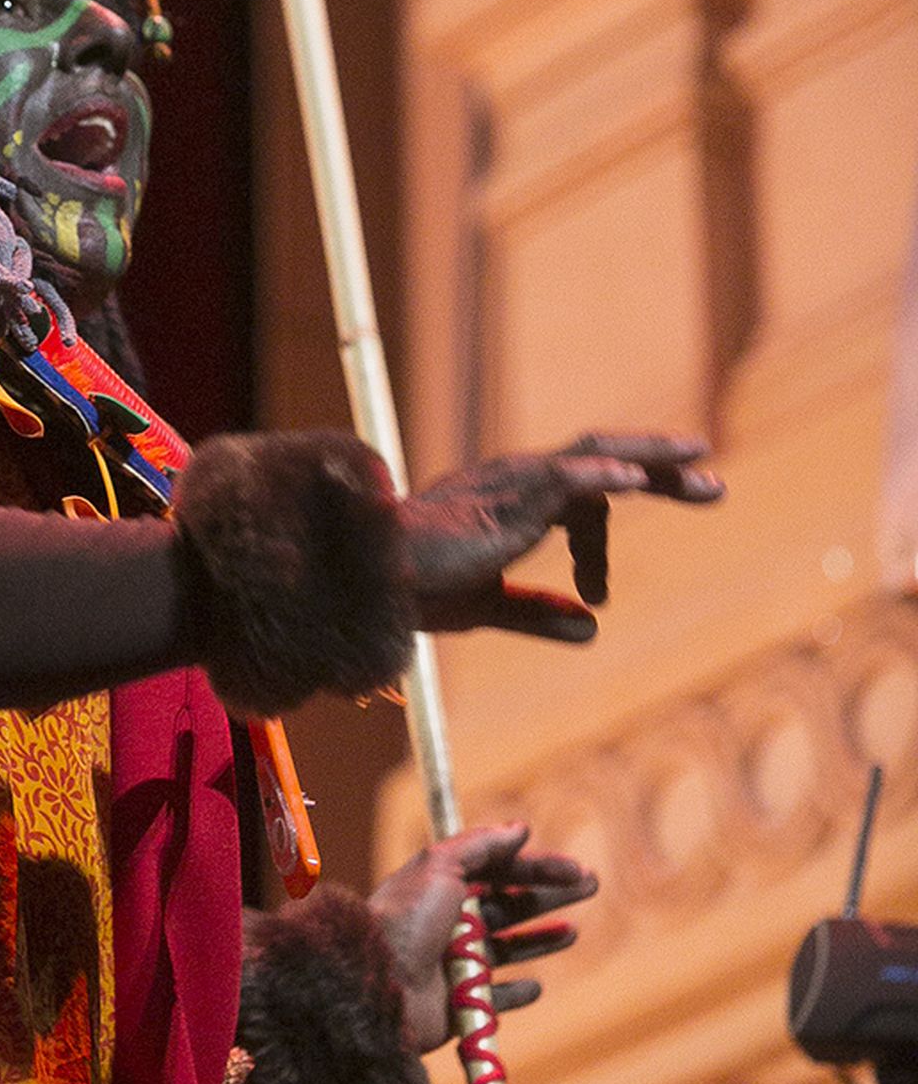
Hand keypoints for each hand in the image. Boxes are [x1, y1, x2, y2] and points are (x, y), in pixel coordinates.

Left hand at [369, 822, 597, 1051]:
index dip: (541, 868)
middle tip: (590, 886)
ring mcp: (455, 963)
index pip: (501, 871)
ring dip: (539, 939)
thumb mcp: (440, 866)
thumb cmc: (408, 919)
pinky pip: (495, 998)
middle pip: (509, 905)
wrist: (379, 982)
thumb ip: (481, 845)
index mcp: (445, 887)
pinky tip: (536, 985)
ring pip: (507, 949)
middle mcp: (450, 922)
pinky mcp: (459, 1003)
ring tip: (572, 932)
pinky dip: (516, 993)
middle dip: (549, 895)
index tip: (577, 869)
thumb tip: (520, 828)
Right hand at [398, 433, 722, 643]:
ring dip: (651, 460)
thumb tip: (591, 627)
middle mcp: (518, 481)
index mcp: (510, 503)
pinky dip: (603, 477)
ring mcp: (515, 484)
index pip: (576, 502)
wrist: (369, 578)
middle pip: (602, 462)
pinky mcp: (509, 499)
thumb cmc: (413, 586)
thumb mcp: (486, 605)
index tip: (600, 593)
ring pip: (597, 456)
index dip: (598, 545)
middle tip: (713, 485)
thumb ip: (536, 611)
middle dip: (659, 470)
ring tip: (700, 459)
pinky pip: (566, 478)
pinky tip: (636, 481)